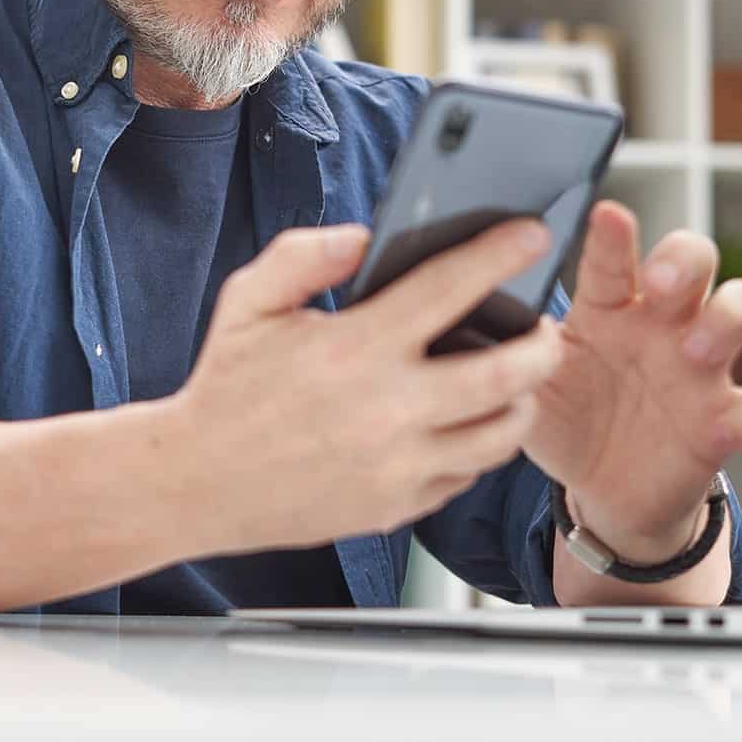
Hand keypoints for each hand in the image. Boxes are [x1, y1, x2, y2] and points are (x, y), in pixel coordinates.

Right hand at [173, 218, 561, 553]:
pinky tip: (467, 421)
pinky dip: (479, 445)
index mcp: (355, 348)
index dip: (499, 255)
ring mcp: (397, 465)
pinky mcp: (397, 506)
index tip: (530, 235)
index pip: (449, 290)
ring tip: (516, 378)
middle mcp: (387, 409)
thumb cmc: (225, 387)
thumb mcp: (249, 303)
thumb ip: (302, 257)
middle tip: (545, 326)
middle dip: (542, 344)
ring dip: (521, 400)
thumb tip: (362, 236)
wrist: (196, 482)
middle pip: (506, 375)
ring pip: (500, 434)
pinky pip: (466, 475)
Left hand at [521, 200, 741, 561]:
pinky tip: (728, 422)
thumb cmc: (565, 419)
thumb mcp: (531, 388)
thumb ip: (517, 353)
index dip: (614, 236)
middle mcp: (660, 324)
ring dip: (725, 320)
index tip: (607, 214)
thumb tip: (489, 317)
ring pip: (738, 311)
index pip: (613, 260)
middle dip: (685, 259)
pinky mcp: (725, 420)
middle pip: (694, 260)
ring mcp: (700, 368)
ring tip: (695, 349)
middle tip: (659, 282)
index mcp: (608, 308)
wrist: (602, 490)